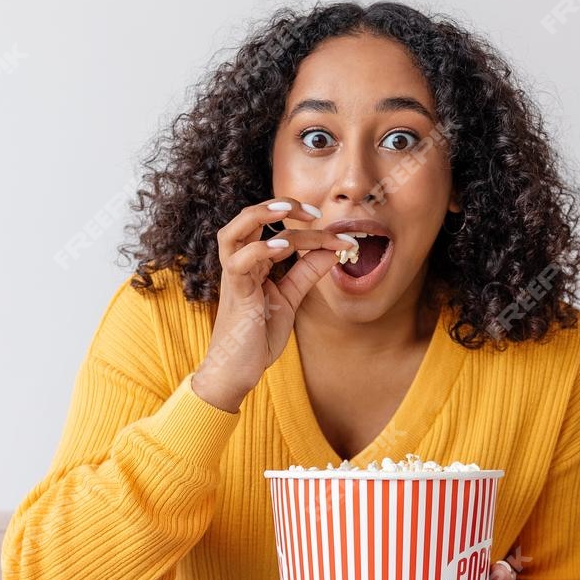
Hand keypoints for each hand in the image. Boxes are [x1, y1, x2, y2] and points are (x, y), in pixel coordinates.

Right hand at [190, 197, 356, 410]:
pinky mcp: (235, 294)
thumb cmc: (256, 337)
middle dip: (280, 206)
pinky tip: (284, 247)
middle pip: (250, 219)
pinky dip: (260, 250)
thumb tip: (334, 251)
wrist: (236, 373)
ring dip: (260, 215)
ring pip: (234, 232)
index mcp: (253, 264)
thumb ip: (307, 274)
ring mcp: (234, 277)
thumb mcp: (289, 299)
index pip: (279, 233)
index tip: (345, 239)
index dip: (313, 232)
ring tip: (288, 210)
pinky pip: (238, 262)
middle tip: (314, 211)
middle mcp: (240, 264)